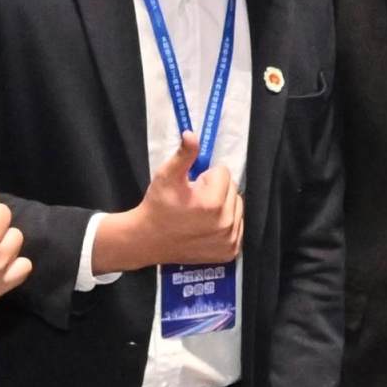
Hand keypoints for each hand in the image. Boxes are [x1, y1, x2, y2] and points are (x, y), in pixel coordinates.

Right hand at [96, 130, 241, 273]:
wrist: (148, 240)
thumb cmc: (157, 205)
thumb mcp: (167, 176)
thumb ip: (184, 155)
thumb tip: (192, 135)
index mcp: (213, 203)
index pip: (223, 173)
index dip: (205, 177)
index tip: (192, 187)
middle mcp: (225, 223)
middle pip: (233, 190)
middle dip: (216, 190)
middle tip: (195, 200)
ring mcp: (229, 240)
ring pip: (237, 207)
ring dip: (223, 205)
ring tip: (201, 213)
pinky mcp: (229, 252)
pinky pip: (237, 226)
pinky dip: (226, 223)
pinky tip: (207, 226)